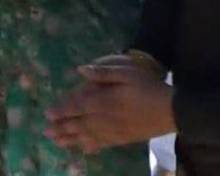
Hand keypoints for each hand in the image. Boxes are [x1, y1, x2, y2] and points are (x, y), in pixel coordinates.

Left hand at [45, 58, 175, 153]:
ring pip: (88, 135)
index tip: (47, 114)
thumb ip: (103, 72)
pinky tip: (84, 149)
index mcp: (104, 101)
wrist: (174, 110)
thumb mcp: (127, 72)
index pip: (77, 106)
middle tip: (46, 131)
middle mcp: (105, 118)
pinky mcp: (124, 138)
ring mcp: (115, 131)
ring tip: (57, 141)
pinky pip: (104, 144)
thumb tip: (80, 70)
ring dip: (71, 139)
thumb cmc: (149, 87)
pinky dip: (92, 146)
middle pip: (78, 123)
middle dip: (61, 127)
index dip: (62, 110)